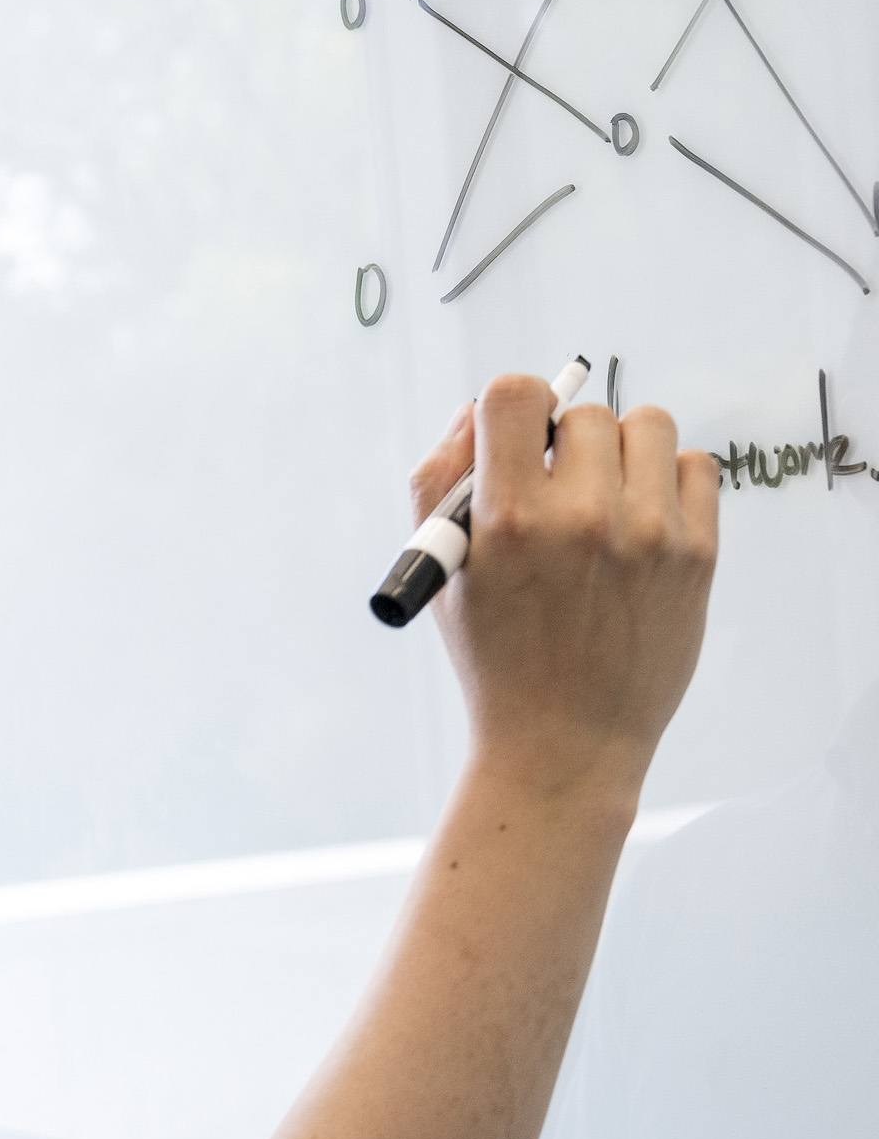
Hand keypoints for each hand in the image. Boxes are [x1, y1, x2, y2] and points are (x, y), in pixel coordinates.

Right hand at [410, 377, 718, 809]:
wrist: (564, 744)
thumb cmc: (495, 658)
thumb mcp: (443, 572)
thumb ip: (440, 481)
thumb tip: (475, 412)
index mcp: (508, 520)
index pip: (514, 395)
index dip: (512, 408)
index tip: (516, 440)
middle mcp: (581, 519)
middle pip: (585, 413)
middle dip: (565, 445)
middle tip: (558, 494)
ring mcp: (648, 535)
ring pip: (647, 424)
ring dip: (621, 451)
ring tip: (605, 500)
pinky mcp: (697, 555)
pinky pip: (696, 465)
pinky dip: (668, 480)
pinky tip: (642, 519)